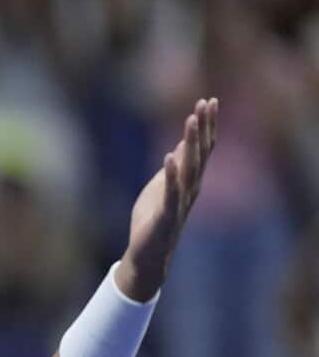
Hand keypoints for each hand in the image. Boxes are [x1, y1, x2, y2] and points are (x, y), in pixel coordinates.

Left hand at [118, 98, 218, 300]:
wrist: (147, 256)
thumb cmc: (153, 221)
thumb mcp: (161, 187)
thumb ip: (174, 168)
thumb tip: (180, 146)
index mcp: (188, 181)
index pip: (202, 148)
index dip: (206, 125)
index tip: (209, 100)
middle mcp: (190, 189)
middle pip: (200, 153)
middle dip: (203, 127)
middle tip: (206, 102)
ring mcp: (180, 202)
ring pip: (189, 169)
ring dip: (190, 143)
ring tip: (191, 119)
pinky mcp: (165, 216)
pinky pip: (170, 193)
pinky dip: (171, 175)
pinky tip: (170, 157)